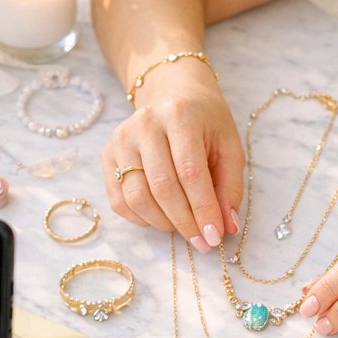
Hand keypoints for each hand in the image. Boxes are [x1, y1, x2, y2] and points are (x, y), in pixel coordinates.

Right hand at [102, 77, 244, 250]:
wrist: (174, 95)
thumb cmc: (206, 123)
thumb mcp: (229, 146)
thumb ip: (229, 187)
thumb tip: (227, 227)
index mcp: (180, 116)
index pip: (190, 172)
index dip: (203, 209)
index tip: (215, 236)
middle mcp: (145, 124)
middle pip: (162, 187)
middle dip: (185, 222)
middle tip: (202, 241)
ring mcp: (121, 139)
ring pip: (137, 197)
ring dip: (163, 223)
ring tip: (184, 227)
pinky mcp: (107, 154)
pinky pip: (119, 200)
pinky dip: (141, 219)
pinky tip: (161, 217)